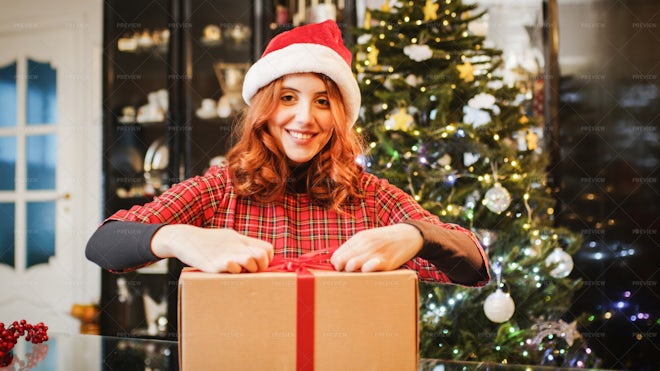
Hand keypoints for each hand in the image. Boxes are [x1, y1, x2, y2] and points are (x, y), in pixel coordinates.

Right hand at [151, 225, 273, 272]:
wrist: (184, 238)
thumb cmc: (207, 242)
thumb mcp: (228, 238)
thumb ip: (241, 246)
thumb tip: (256, 258)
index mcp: (240, 239)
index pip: (267, 248)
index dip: (268, 259)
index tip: (260, 265)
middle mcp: (236, 245)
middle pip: (262, 255)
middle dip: (262, 267)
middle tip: (253, 272)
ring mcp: (226, 254)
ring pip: (250, 260)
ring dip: (249, 270)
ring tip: (241, 272)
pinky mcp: (214, 264)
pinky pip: (231, 268)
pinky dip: (233, 272)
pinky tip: (227, 272)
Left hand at [330, 223, 422, 271]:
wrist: (408, 235)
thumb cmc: (385, 240)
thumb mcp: (368, 237)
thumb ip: (355, 248)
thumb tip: (338, 262)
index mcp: (359, 238)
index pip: (337, 255)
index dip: (336, 266)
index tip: (340, 271)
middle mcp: (365, 244)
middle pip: (342, 261)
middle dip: (341, 272)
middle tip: (347, 277)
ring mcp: (375, 252)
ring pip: (352, 265)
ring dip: (351, 274)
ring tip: (356, 277)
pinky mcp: (386, 262)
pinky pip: (370, 268)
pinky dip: (366, 272)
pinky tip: (368, 274)